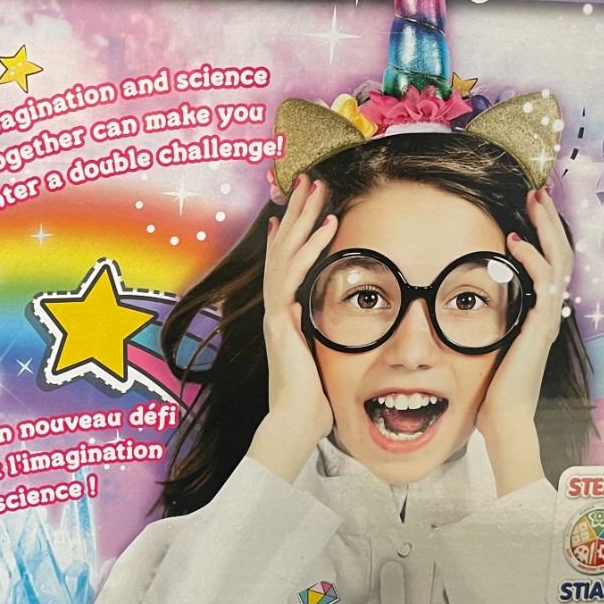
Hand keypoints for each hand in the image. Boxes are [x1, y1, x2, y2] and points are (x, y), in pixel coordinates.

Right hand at [248, 174, 337, 481]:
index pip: (286, 264)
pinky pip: (295, 277)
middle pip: (282, 248)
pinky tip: (328, 229)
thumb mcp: (318, 358)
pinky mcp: (282, 321)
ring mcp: (276, 313)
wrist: (295, 424)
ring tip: (317, 190)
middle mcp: (276, 309)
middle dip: (298, 212)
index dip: (295, 234)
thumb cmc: (311, 400)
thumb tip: (315, 316)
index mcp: (284, 315)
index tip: (303, 209)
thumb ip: (315, 334)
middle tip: (309, 179)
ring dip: (304, 219)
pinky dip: (311, 250)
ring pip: (285, 254)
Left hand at [478, 185, 573, 495]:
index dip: (544, 234)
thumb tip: (461, 298)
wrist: (503, 419)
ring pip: (558, 260)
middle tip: (540, 191)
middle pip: (561, 253)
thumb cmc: (492, 387)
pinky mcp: (540, 327)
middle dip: (550, 220)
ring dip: (546, 228)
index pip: (549, 263)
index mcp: (538, 313)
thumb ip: (485, 319)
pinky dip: (531, 259)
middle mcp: (548, 312)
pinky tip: (514, 242)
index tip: (530, 209)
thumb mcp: (488, 341)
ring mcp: (548, 318)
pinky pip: (542, 285)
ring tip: (536, 201)